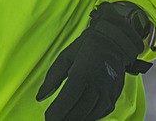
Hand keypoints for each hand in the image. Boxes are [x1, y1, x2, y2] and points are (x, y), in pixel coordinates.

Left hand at [36, 3, 151, 120]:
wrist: (115, 42)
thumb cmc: (88, 46)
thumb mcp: (65, 56)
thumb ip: (52, 77)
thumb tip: (40, 97)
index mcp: (83, 74)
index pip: (66, 101)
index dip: (55, 113)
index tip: (47, 117)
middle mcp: (97, 86)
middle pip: (77, 113)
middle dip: (63, 119)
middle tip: (53, 119)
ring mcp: (107, 94)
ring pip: (88, 116)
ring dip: (75, 119)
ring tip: (64, 118)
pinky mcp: (113, 98)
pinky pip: (99, 114)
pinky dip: (88, 117)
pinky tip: (79, 115)